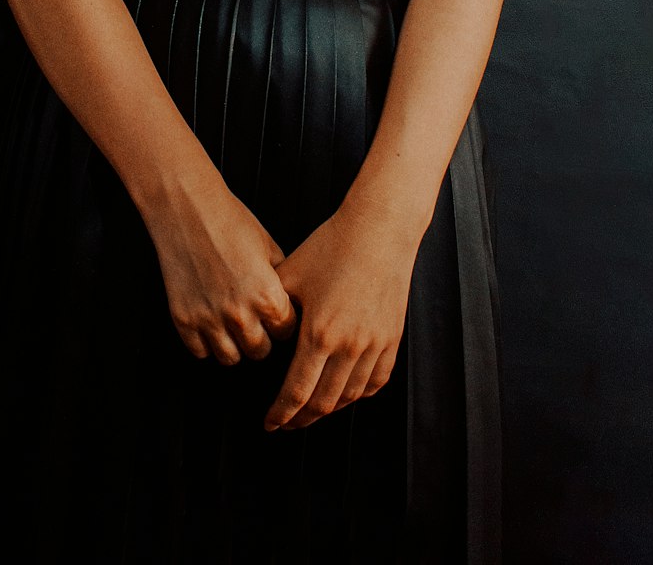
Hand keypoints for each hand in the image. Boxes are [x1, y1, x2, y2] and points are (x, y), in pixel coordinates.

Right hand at [147, 174, 298, 364]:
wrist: (188, 208)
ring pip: (231, 359)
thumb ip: (281, 280)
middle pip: (260, 352)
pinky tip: (211, 323)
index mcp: (267, 295)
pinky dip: (207, 342)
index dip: (283, 323)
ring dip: (235, 345)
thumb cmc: (230, 220)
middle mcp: (239, 313)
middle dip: (262, 338)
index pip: (287, 333)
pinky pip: (200, 351)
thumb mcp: (269, 246)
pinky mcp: (183, 319)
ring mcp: (209, 319)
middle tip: (256, 323)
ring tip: (234, 327)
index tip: (277, 316)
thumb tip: (289, 302)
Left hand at [263, 207, 416, 430]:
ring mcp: (374, 345)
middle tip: (286, 422)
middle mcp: (349, 346)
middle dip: (300, 419)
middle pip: (323, 402)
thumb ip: (275, 309)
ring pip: (350, 397)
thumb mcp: (292, 274)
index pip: (296, 392)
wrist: (379, 229)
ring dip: (328, 410)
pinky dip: (358, 394)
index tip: (270, 423)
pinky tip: (345, 392)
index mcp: (319, 333)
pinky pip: (376, 382)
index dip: (281, 414)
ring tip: (311, 410)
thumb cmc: (332, 246)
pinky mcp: (392, 338)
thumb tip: (259, 330)